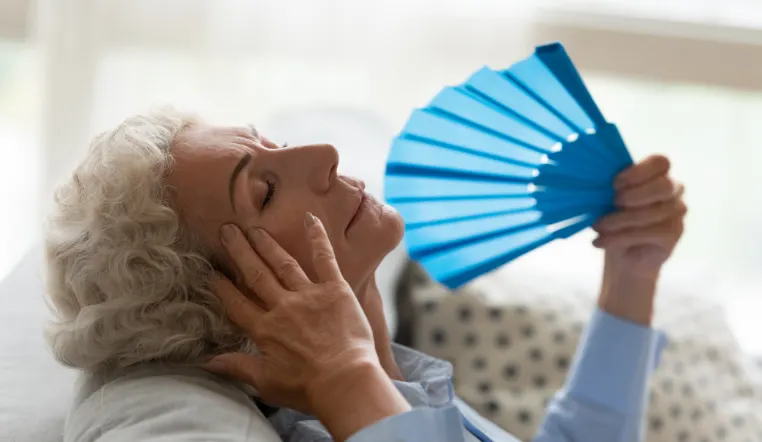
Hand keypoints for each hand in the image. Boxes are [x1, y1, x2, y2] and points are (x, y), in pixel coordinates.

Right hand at [206, 214, 408, 439]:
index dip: (223, 287)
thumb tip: (206, 363)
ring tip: (254, 228)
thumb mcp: (267, 383)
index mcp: (265, 330)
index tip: (212, 272)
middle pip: (255, 274)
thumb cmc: (308, 388)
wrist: (346, 381)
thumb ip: (237, 368)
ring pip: (283, 263)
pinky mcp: (335, 289)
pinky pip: (324, 259)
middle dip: (240, 252)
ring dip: (267, 244)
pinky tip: (311, 218)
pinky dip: (318, 237)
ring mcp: (309, 295)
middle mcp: (283, 306)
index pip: (237, 303)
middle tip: (227, 230)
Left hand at [593, 154, 686, 278]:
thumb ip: (610, 189)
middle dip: (634, 195)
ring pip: (652, 212)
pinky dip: (620, 237)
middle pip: (664, 185)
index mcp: (657, 174)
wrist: (623, 257)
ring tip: (597, 227)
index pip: (659, 162)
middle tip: (613, 203)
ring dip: (619, 220)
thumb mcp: (608, 201)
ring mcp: (677, 211)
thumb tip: (595, 179)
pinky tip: (601, 241)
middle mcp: (673, 189)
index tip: (614, 184)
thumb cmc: (614, 221)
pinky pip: (650, 232)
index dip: (637, 172)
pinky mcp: (674, 233)